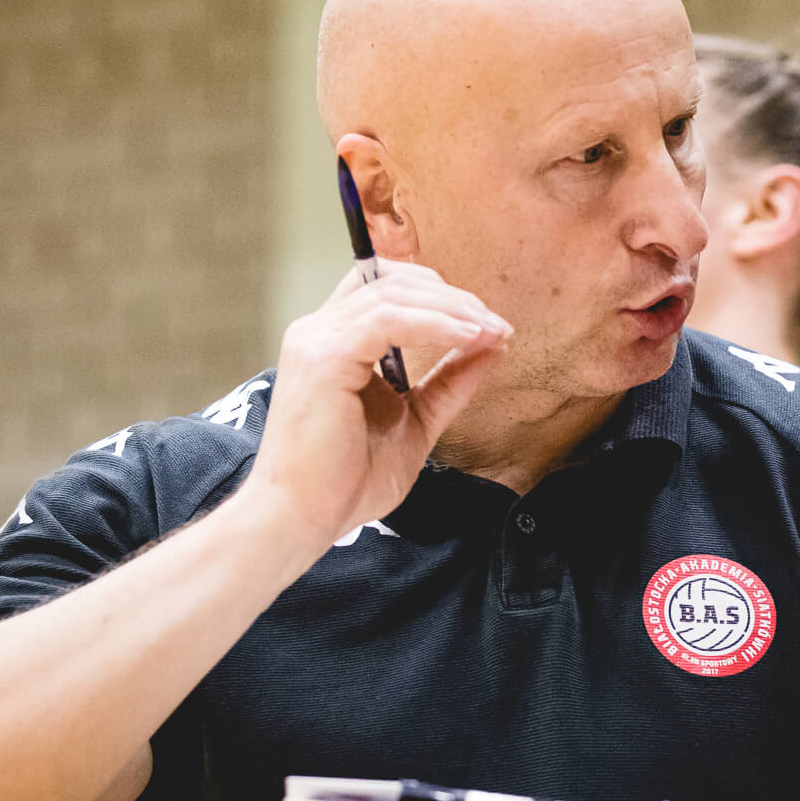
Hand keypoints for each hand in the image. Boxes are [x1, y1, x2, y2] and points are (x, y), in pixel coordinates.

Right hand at [237, 260, 510, 546]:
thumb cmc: (346, 480)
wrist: (304, 519)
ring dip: (452, 309)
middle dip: (453, 298)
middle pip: (393, 282)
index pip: (386, 289)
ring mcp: (317, 339)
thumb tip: (493, 346)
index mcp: (335, 341)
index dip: (439, 296)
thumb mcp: (416, 421)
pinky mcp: (324, 357)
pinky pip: (388, 320)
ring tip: (490, 331)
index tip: (486, 325)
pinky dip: (435, 324)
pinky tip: (469, 337)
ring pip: (394, 295)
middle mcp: (319, 330)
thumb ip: (449, 382)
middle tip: (496, 325)